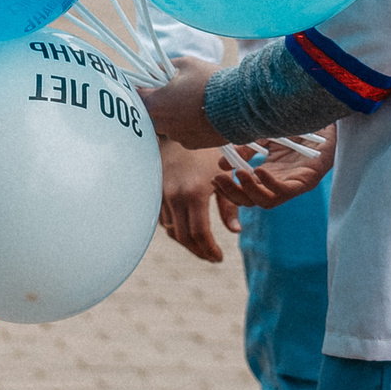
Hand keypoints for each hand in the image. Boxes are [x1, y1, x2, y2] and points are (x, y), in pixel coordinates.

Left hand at [141, 59, 225, 150]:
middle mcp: (162, 124)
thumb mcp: (187, 64)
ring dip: (174, 114)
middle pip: (152, 112)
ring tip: (192, 102)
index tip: (147, 82)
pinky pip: (183, 133)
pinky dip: (187, 125)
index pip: (137, 95)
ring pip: (168, 124)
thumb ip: (165, 66)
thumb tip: (156, 70)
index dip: (141, 87)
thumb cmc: (211, 83)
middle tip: (172, 90)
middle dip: (159, 101)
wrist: (239, 106)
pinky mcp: (191, 144)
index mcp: (156, 103)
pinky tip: (201, 115)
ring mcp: (177, 136)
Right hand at [158, 139, 232, 263]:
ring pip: (173, 231)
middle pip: (184, 238)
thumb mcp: (223, 174)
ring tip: (202, 248)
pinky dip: (177, 230)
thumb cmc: (205, 150)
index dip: (210, 250)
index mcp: (195, 193)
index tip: (219, 258)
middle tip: (212, 257)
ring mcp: (162, 196)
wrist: (175, 131)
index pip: (200, 233)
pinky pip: (165, 221)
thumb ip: (229, 205)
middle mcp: (176, 197)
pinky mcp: (155, 194)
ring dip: (187, 243)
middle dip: (199, 251)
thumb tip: (236, 231)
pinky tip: (188, 232)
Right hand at [216, 126, 336, 210]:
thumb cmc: (295, 125)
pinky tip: (259, 171)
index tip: (213, 178)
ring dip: (249, 191)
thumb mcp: (263, 135)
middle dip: (232, 193)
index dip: (228, 188)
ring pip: (267, 201)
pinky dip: (270, 183)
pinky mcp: (307, 181)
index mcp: (267, 174)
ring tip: (239, 174)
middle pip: (251, 200)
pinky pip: (285, 190)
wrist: (321, 114)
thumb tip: (221, 165)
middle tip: (217, 179)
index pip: (244, 190)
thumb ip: (244, 150)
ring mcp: (293, 184)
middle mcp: (279, 182)